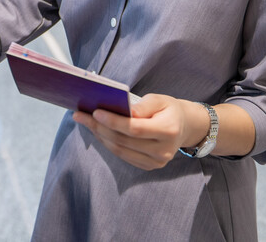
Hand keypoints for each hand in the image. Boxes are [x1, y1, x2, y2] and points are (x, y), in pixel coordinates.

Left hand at [72, 94, 201, 169]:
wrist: (184, 127)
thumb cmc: (168, 109)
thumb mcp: (160, 99)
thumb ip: (142, 106)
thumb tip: (124, 111)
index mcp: (168, 131)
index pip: (134, 129)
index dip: (113, 121)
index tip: (94, 112)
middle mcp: (163, 151)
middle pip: (123, 141)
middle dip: (99, 127)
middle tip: (80, 115)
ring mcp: (156, 162)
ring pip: (120, 150)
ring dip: (100, 136)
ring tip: (85, 122)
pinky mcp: (149, 166)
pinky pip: (123, 156)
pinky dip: (108, 143)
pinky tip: (98, 131)